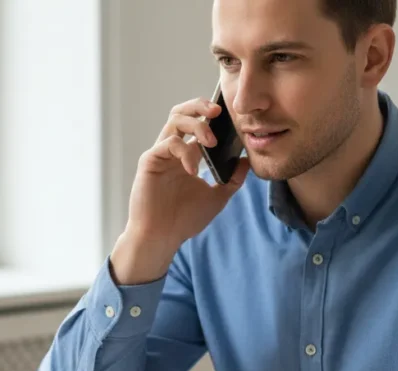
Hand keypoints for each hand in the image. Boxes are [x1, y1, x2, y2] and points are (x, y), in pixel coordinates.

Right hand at [110, 97, 249, 284]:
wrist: (162, 238)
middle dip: (200, 105)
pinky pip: (168, 143)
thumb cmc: (183, 219)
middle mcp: (172, 150)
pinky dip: (184, 151)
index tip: (231, 117)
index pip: (197, 123)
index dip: (212, 116)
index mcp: (186, 155)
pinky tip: (193, 169)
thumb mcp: (217, 198)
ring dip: (196, 124)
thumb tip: (247, 161)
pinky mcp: (150, 161)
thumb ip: (232, 180)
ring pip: (174, 120)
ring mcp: (160, 154)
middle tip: (218, 111)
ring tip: (211, 140)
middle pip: (182, 112)